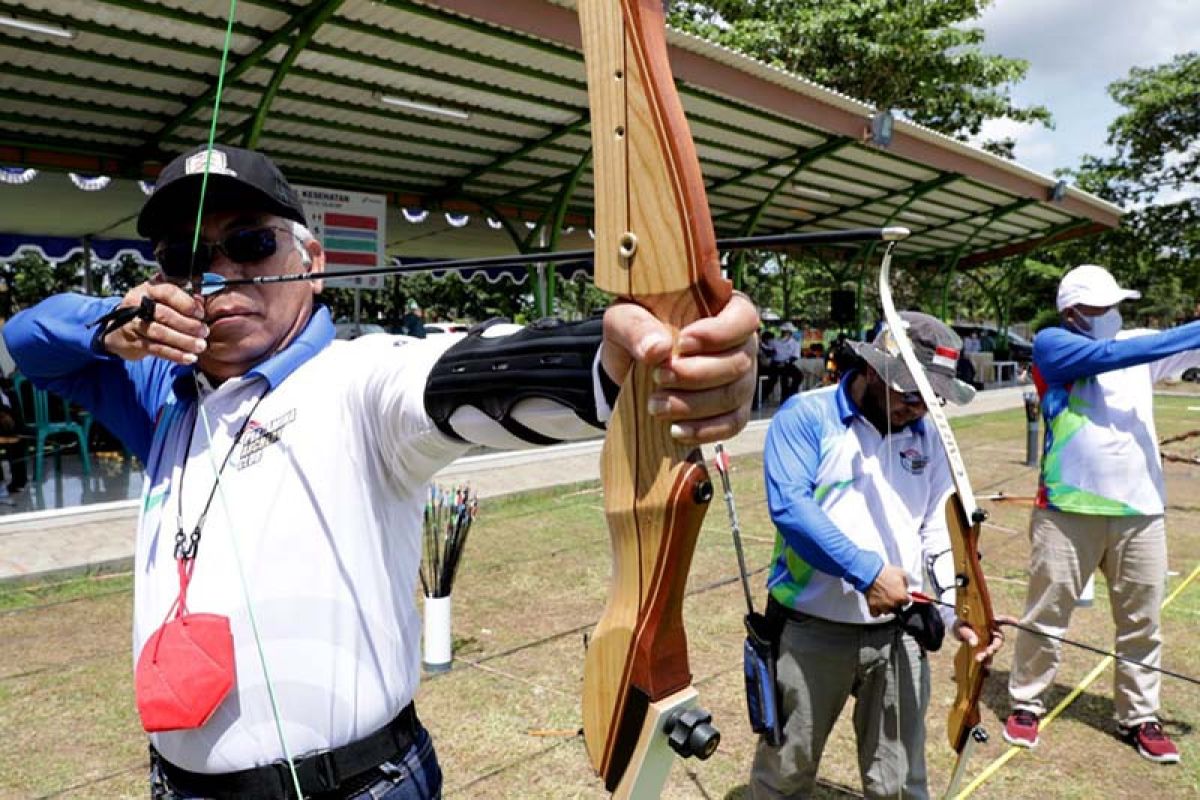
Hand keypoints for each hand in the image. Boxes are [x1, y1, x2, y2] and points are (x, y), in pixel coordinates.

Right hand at [102, 280, 207, 364]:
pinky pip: (157, 349)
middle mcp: (138, 305)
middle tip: (204, 332)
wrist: (118, 329)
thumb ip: (180, 297)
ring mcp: (134, 324)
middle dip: (188, 324)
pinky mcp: (134, 342)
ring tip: (200, 346)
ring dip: (183, 341)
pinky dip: (175, 354)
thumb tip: (201, 300)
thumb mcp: (160, 298)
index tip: (201, 314)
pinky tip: (189, 358)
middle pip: (164, 314)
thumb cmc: (148, 311)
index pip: (168, 292)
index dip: (186, 303)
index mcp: (148, 289)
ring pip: (160, 333)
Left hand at [600, 292, 756, 444]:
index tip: (683, 344)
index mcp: (724, 309)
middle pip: (739, 362)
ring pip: (733, 395)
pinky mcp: (734, 409)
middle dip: (697, 374)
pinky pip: (733, 423)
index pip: (743, 317)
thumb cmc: (636, 333)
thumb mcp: (624, 320)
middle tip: (659, 377)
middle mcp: (742, 343)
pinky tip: (676, 430)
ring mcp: (742, 378)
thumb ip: (636, 327)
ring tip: (657, 405)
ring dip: (694, 404)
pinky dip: (704, 429)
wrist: (630, 368)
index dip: (718, 333)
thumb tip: (658, 349)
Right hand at [865, 564, 909, 616]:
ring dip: (886, 607)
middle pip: (897, 608)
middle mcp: (893, 604)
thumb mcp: (902, 574)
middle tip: (892, 594)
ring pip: (887, 612)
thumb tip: (905, 586)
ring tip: (884, 599)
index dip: (904, 597)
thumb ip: (906, 583)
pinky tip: (877, 605)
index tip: (902, 595)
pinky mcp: (873, 606)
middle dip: (896, 602)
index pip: (907, 602)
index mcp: (902, 597)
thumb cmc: (885, 573)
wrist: (871, 573)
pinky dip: (876, 611)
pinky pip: (876, 614)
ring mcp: (883, 606)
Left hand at [953, 613, 1015, 662]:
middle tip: (988, 652)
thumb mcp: (960, 626)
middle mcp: (992, 631)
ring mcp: (989, 640)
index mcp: (988, 621)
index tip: (1017, 621)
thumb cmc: (960, 624)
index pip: (1001, 620)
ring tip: (979, 660)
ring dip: (988, 655)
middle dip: (994, 647)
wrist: (956, 630)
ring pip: (993, 649)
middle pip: (998, 639)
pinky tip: (985, 669)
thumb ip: (967, 633)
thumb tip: (974, 643)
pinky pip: (988, 656)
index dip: (1009, 620)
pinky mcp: (985, 649)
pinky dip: (986, 662)